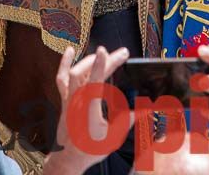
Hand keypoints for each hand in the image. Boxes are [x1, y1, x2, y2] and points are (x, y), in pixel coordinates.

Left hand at [46, 43, 129, 174]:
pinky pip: (62, 78)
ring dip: (90, 60)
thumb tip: (146, 108)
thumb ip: (128, 119)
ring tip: (104, 54)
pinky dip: (65, 63)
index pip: (94, 83)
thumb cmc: (90, 149)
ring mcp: (69, 99)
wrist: (68, 159)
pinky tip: (70, 50)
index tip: (106, 51)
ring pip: (74, 73)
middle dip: (106, 60)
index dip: (100, 66)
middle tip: (122, 53)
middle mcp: (77, 101)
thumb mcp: (114, 137)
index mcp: (89, 110)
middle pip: (87, 73)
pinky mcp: (65, 99)